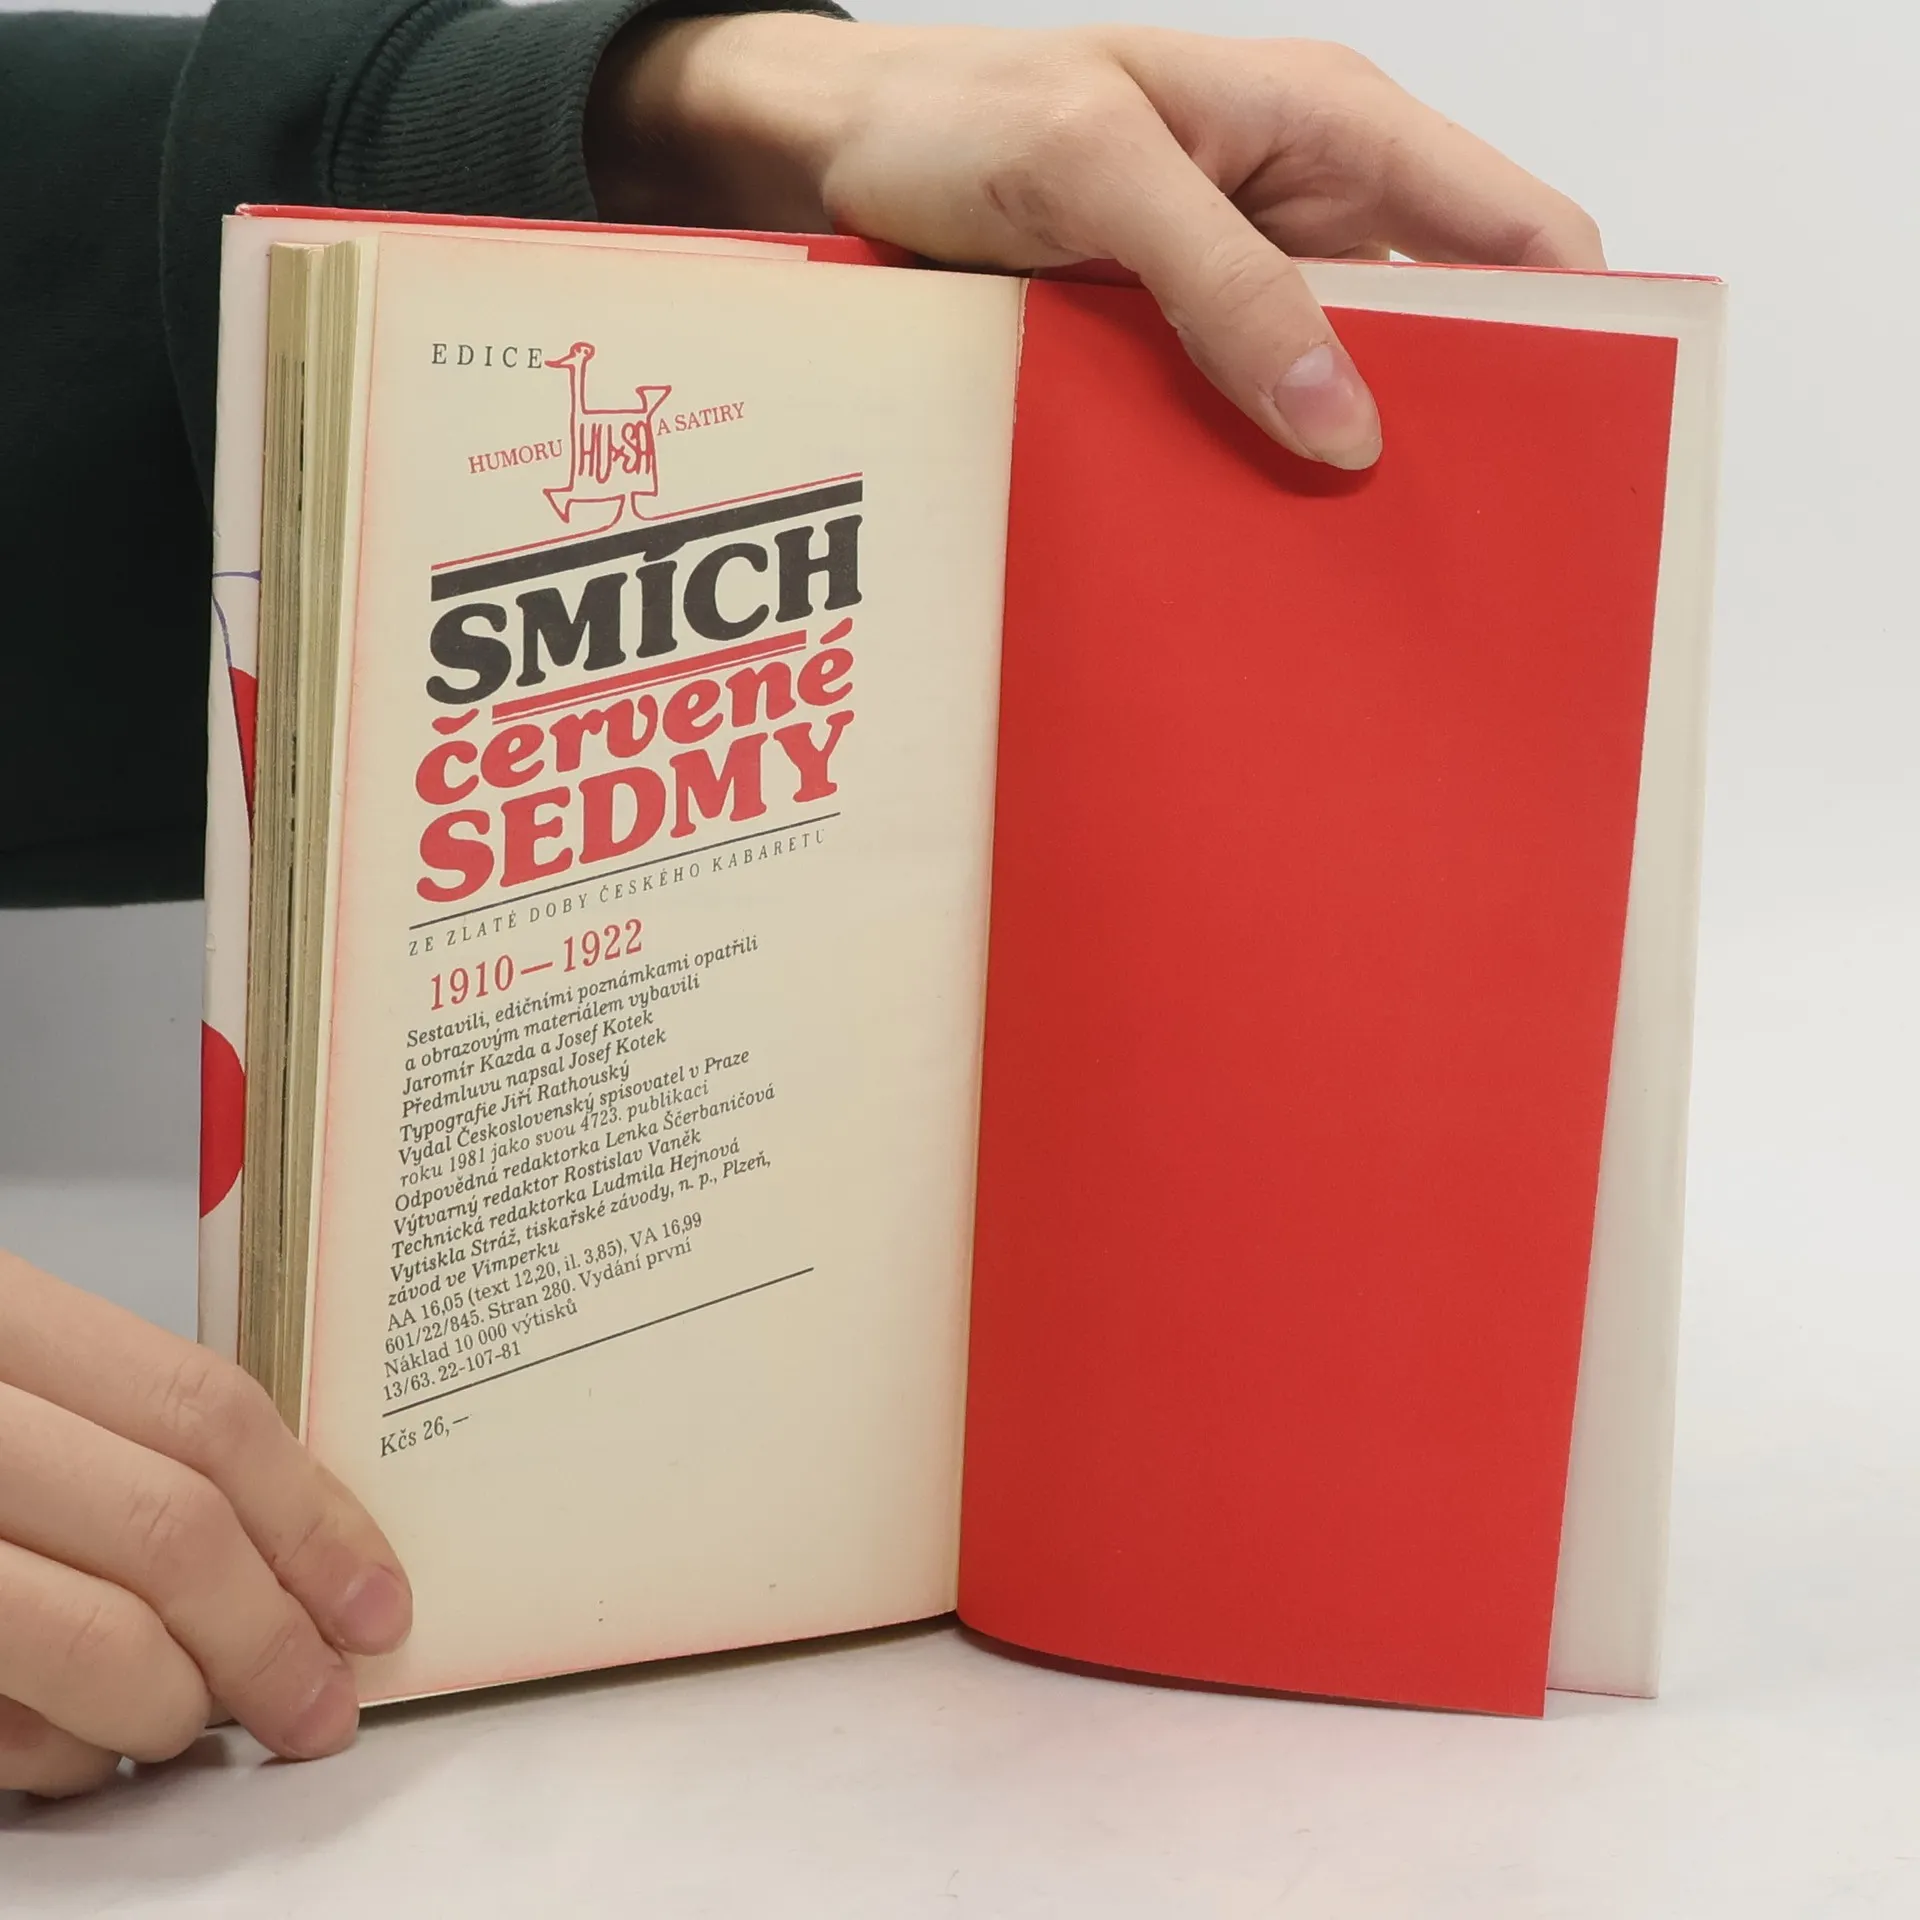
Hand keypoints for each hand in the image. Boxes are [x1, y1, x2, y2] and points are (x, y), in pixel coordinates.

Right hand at [0, 1251, 410, 1796]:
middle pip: (168, 1529)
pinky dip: (58, 1753)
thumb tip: (289, 1543)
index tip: (375, 1598)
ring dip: (174, 1704)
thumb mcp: (5, 1363)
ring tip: (208, 1723)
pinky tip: (88, 1752)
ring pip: (85, 1637)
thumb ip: (117, 1428)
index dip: (311, 1516)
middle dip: (271, 1637)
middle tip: (324, 1702)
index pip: (203, 1414)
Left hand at [587, 16, 1604, 469]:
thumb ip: (1221, 279)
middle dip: (1450, 428)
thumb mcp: (1092, 168)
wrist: (842, 147)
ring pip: (1339, 390)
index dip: (1570, 330)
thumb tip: (1343, 417)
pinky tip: (1247, 541)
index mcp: (1333, 130)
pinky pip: (1249, 419)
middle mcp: (1307, 211)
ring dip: (1341, 468)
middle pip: (1440, 332)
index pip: (1514, 232)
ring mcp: (1244, 287)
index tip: (1571, 450)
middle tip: (1441, 549)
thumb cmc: (961, 114)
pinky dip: (1257, 474)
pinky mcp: (1180, 348)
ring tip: (1344, 570)